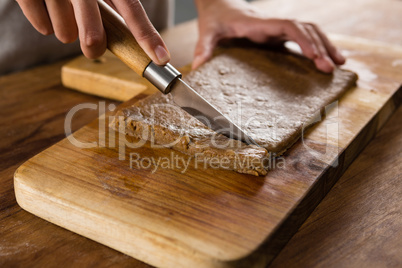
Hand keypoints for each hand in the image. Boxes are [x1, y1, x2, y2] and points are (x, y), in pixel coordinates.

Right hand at [16, 0, 169, 63]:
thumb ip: (116, 8)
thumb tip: (133, 43)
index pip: (132, 10)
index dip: (147, 37)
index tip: (162, 59)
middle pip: (93, 36)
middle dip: (93, 46)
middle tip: (91, 43)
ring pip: (65, 35)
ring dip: (67, 31)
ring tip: (65, 12)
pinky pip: (42, 26)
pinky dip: (45, 24)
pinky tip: (48, 10)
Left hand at [193, 0, 344, 72]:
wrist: (220, 6)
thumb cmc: (215, 19)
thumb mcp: (207, 31)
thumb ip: (203, 47)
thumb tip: (198, 66)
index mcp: (259, 23)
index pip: (288, 26)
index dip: (303, 39)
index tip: (314, 55)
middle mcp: (273, 24)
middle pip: (305, 29)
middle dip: (320, 46)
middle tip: (330, 67)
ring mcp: (278, 29)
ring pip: (309, 31)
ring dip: (325, 45)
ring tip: (339, 63)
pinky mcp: (279, 35)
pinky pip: (304, 38)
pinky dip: (318, 46)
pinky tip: (327, 59)